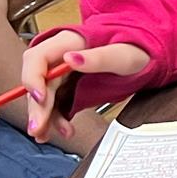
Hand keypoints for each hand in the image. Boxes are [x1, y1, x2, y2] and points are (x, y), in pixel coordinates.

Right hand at [21, 29, 151, 143]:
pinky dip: (56, 118)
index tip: (41, 98)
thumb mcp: (122, 54)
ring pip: (44, 96)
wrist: (144, 55)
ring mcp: (63, 73)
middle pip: (39, 81)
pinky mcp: (69, 87)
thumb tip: (70, 59)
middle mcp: (60, 57)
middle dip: (37, 106)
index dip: (32, 77)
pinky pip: (57, 103)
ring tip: (45, 135)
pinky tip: (61, 130)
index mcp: (68, 42)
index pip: (36, 57)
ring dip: (44, 116)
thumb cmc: (135, 49)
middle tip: (37, 127)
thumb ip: (98, 58)